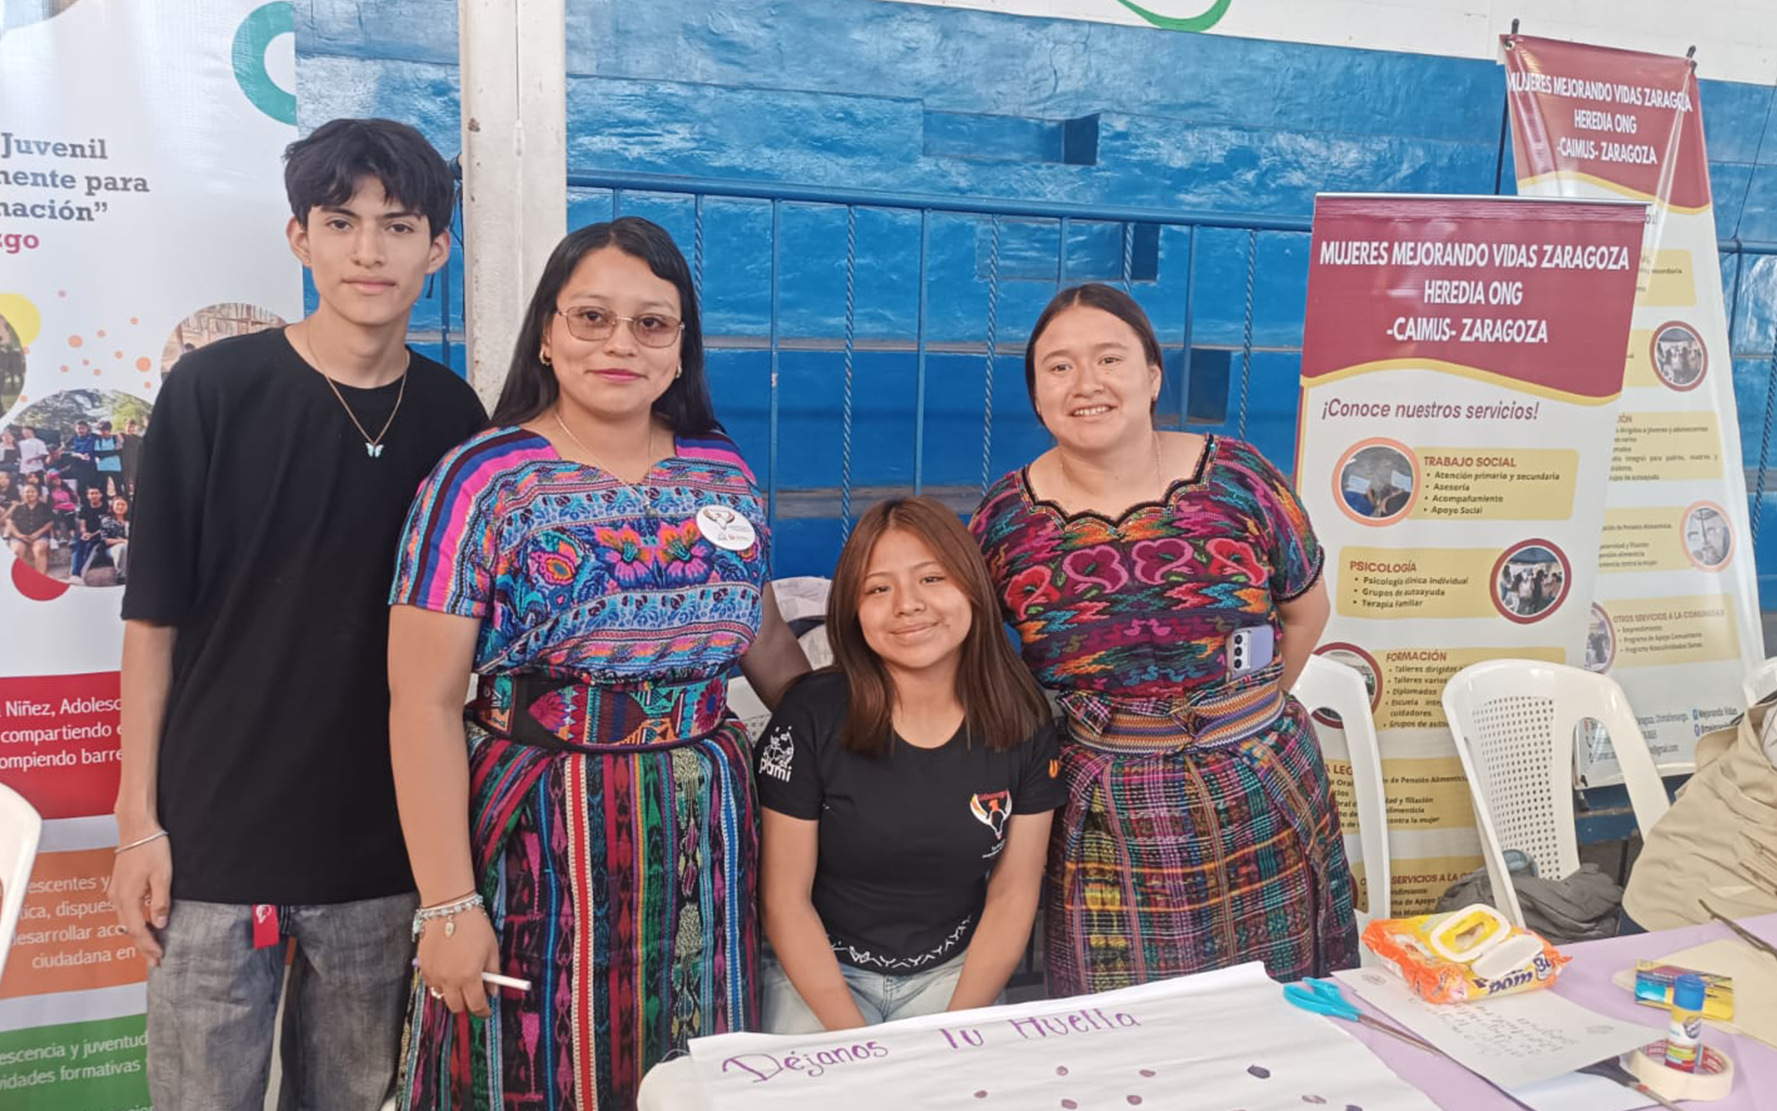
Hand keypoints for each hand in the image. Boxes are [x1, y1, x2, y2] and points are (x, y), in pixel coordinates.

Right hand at [110, 834, 170, 966]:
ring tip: (151, 947)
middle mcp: (117, 898)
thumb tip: (160, 924)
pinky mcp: (118, 886)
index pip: (137, 930)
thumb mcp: (163, 876)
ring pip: (125, 921)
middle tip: (155, 961)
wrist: (137, 828)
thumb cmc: (150, 848)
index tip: (159, 956)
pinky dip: (134, 922)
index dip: (148, 946)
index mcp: (127, 898)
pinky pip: (125, 911)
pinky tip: (143, 926)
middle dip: (142, 946)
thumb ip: (161, 901)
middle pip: (129, 929)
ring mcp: (115, 892)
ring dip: (138, 935)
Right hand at [416, 906, 500, 1016]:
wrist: (449, 908)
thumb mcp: (492, 949)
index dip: (483, 1011)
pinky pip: (431, 984)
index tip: (486, 1011)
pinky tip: (447, 970)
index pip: (476, 1005)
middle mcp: (449, 979)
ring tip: (460, 979)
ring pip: (442, 997)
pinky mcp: (423, 966)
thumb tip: (493, 991)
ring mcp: (434, 974)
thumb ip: (493, 973)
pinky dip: (440, 983)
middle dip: (467, 1005)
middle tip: (474, 996)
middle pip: (457, 1007)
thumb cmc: (474, 926)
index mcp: (469, 976)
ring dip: (452, 994)